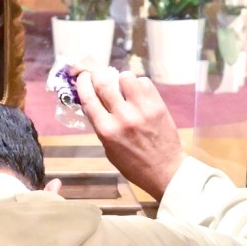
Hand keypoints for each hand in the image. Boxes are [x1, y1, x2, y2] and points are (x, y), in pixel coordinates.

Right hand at [76, 66, 184, 196]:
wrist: (164, 170)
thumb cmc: (133, 163)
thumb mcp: (108, 149)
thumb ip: (101, 124)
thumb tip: (92, 99)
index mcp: (106, 131)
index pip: (88, 98)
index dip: (82, 82)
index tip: (82, 77)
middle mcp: (122, 117)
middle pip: (103, 82)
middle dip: (97, 75)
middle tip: (98, 75)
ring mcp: (142, 110)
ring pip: (125, 77)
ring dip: (121, 79)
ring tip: (123, 88)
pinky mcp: (158, 105)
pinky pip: (144, 82)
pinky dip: (138, 84)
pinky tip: (138, 95)